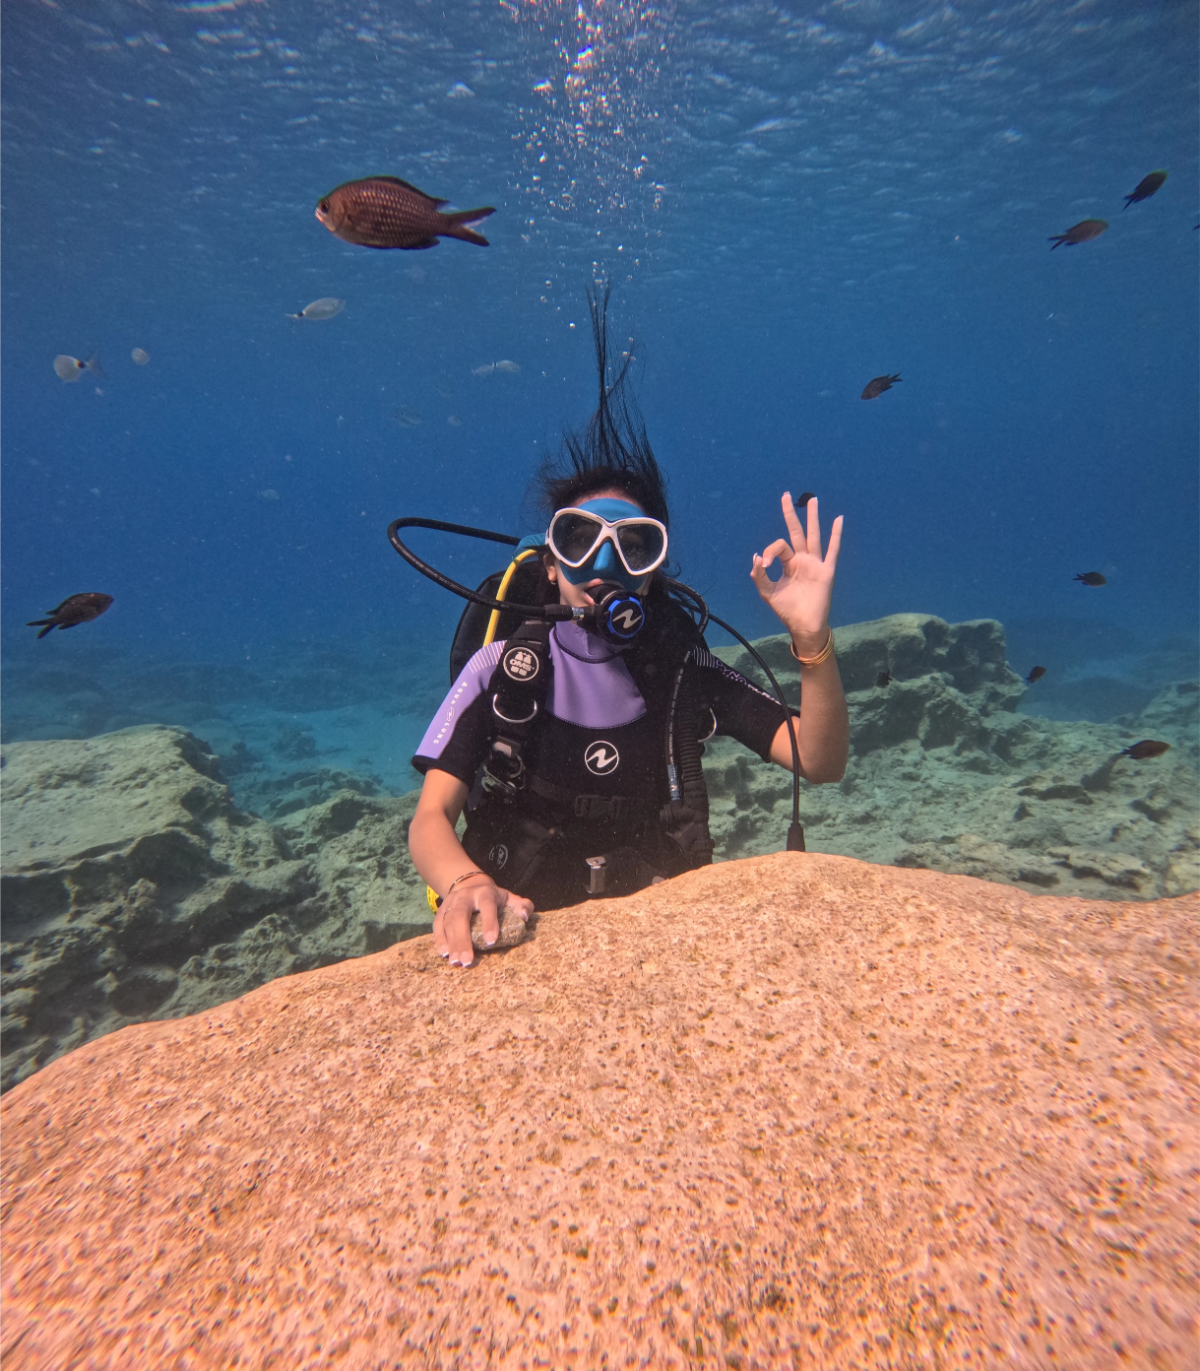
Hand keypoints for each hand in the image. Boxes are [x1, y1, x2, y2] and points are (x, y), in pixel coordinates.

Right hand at [432, 875, 532, 967]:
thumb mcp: (509, 898)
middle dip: (463, 939)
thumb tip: (524, 916)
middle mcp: (465, 896)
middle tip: (467, 960)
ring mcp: (451, 902)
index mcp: (485, 893)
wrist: (470, 885)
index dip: (489, 922)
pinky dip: (440, 939)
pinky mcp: (441, 910)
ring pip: (448, 921)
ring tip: (456, 962)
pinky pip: (437, 925)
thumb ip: (522, 905)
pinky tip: (444, 953)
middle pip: (461, 915)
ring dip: (451, 943)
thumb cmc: (494, 898)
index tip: (491, 942)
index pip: (487, 905)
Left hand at [750, 492, 843, 650]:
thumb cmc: (787, 610)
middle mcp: (802, 560)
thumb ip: (759, 575)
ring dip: (813, 518)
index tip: (764, 563)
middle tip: (786, 495)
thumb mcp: (767, 592)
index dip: (769, 551)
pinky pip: (832, 550)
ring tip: (812, 500)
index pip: (779, 547)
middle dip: (791, 514)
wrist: (803, 625)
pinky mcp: (826, 571)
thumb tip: (757, 556)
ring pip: (814, 536)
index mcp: (789, 564)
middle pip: (796, 532)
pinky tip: (838, 520)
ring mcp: (815, 564)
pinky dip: (836, 535)